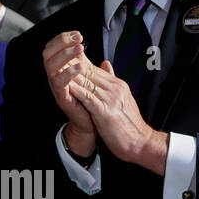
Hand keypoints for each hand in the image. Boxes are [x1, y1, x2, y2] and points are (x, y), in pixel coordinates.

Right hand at [42, 31, 98, 155]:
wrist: (90, 123)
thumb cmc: (88, 99)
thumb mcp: (87, 77)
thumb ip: (86, 63)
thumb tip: (89, 48)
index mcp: (59, 69)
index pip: (53, 48)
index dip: (62, 38)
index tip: (78, 34)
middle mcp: (54, 76)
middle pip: (47, 53)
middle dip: (62, 42)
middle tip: (78, 38)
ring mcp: (56, 87)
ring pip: (51, 66)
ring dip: (65, 54)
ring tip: (80, 48)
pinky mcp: (61, 97)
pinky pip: (59, 83)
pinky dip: (68, 73)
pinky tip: (80, 67)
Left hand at [68, 59, 168, 173]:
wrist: (141, 142)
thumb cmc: (129, 123)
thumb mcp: (121, 98)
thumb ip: (111, 80)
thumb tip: (105, 63)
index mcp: (117, 85)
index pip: (94, 69)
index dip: (78, 62)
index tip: (65, 55)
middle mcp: (115, 88)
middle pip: (89, 72)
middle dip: (71, 65)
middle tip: (56, 57)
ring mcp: (111, 99)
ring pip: (87, 82)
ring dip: (71, 75)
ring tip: (57, 68)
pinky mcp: (106, 111)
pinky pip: (88, 97)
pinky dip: (77, 91)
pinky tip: (66, 86)